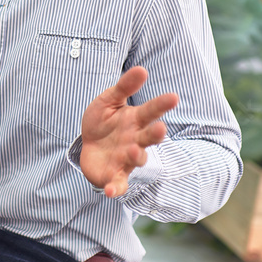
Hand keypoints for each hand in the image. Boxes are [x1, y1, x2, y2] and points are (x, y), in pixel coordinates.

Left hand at [79, 66, 178, 197]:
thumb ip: (125, 87)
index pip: (151, 111)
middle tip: (161, 129)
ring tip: (135, 151)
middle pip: (148, 137)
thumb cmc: (103, 122)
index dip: (161, 105)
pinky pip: (118, 184)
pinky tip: (111, 192)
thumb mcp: (110, 101)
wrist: (87, 146)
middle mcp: (135, 140)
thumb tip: (142, 69)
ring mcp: (126, 159)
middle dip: (155, 134)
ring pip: (137, 159)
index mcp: (135, 120)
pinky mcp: (114, 176)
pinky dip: (116, 188)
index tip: (173, 97)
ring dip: (137, 156)